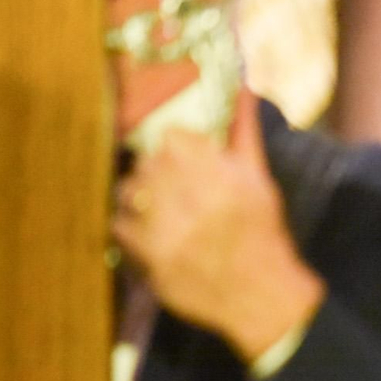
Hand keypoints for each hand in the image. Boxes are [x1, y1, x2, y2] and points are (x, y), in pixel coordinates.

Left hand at [113, 90, 323, 361]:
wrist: (261, 296)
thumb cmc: (262, 234)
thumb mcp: (260, 180)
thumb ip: (244, 131)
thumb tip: (242, 84)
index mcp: (216, 171)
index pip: (172, 139)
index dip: (173, 150)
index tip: (181, 163)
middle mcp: (188, 193)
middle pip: (146, 163)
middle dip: (155, 175)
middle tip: (172, 193)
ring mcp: (164, 225)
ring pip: (127, 190)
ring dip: (138, 198)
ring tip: (161, 214)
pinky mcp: (148, 255)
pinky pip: (118, 225)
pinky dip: (129, 228)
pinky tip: (152, 236)